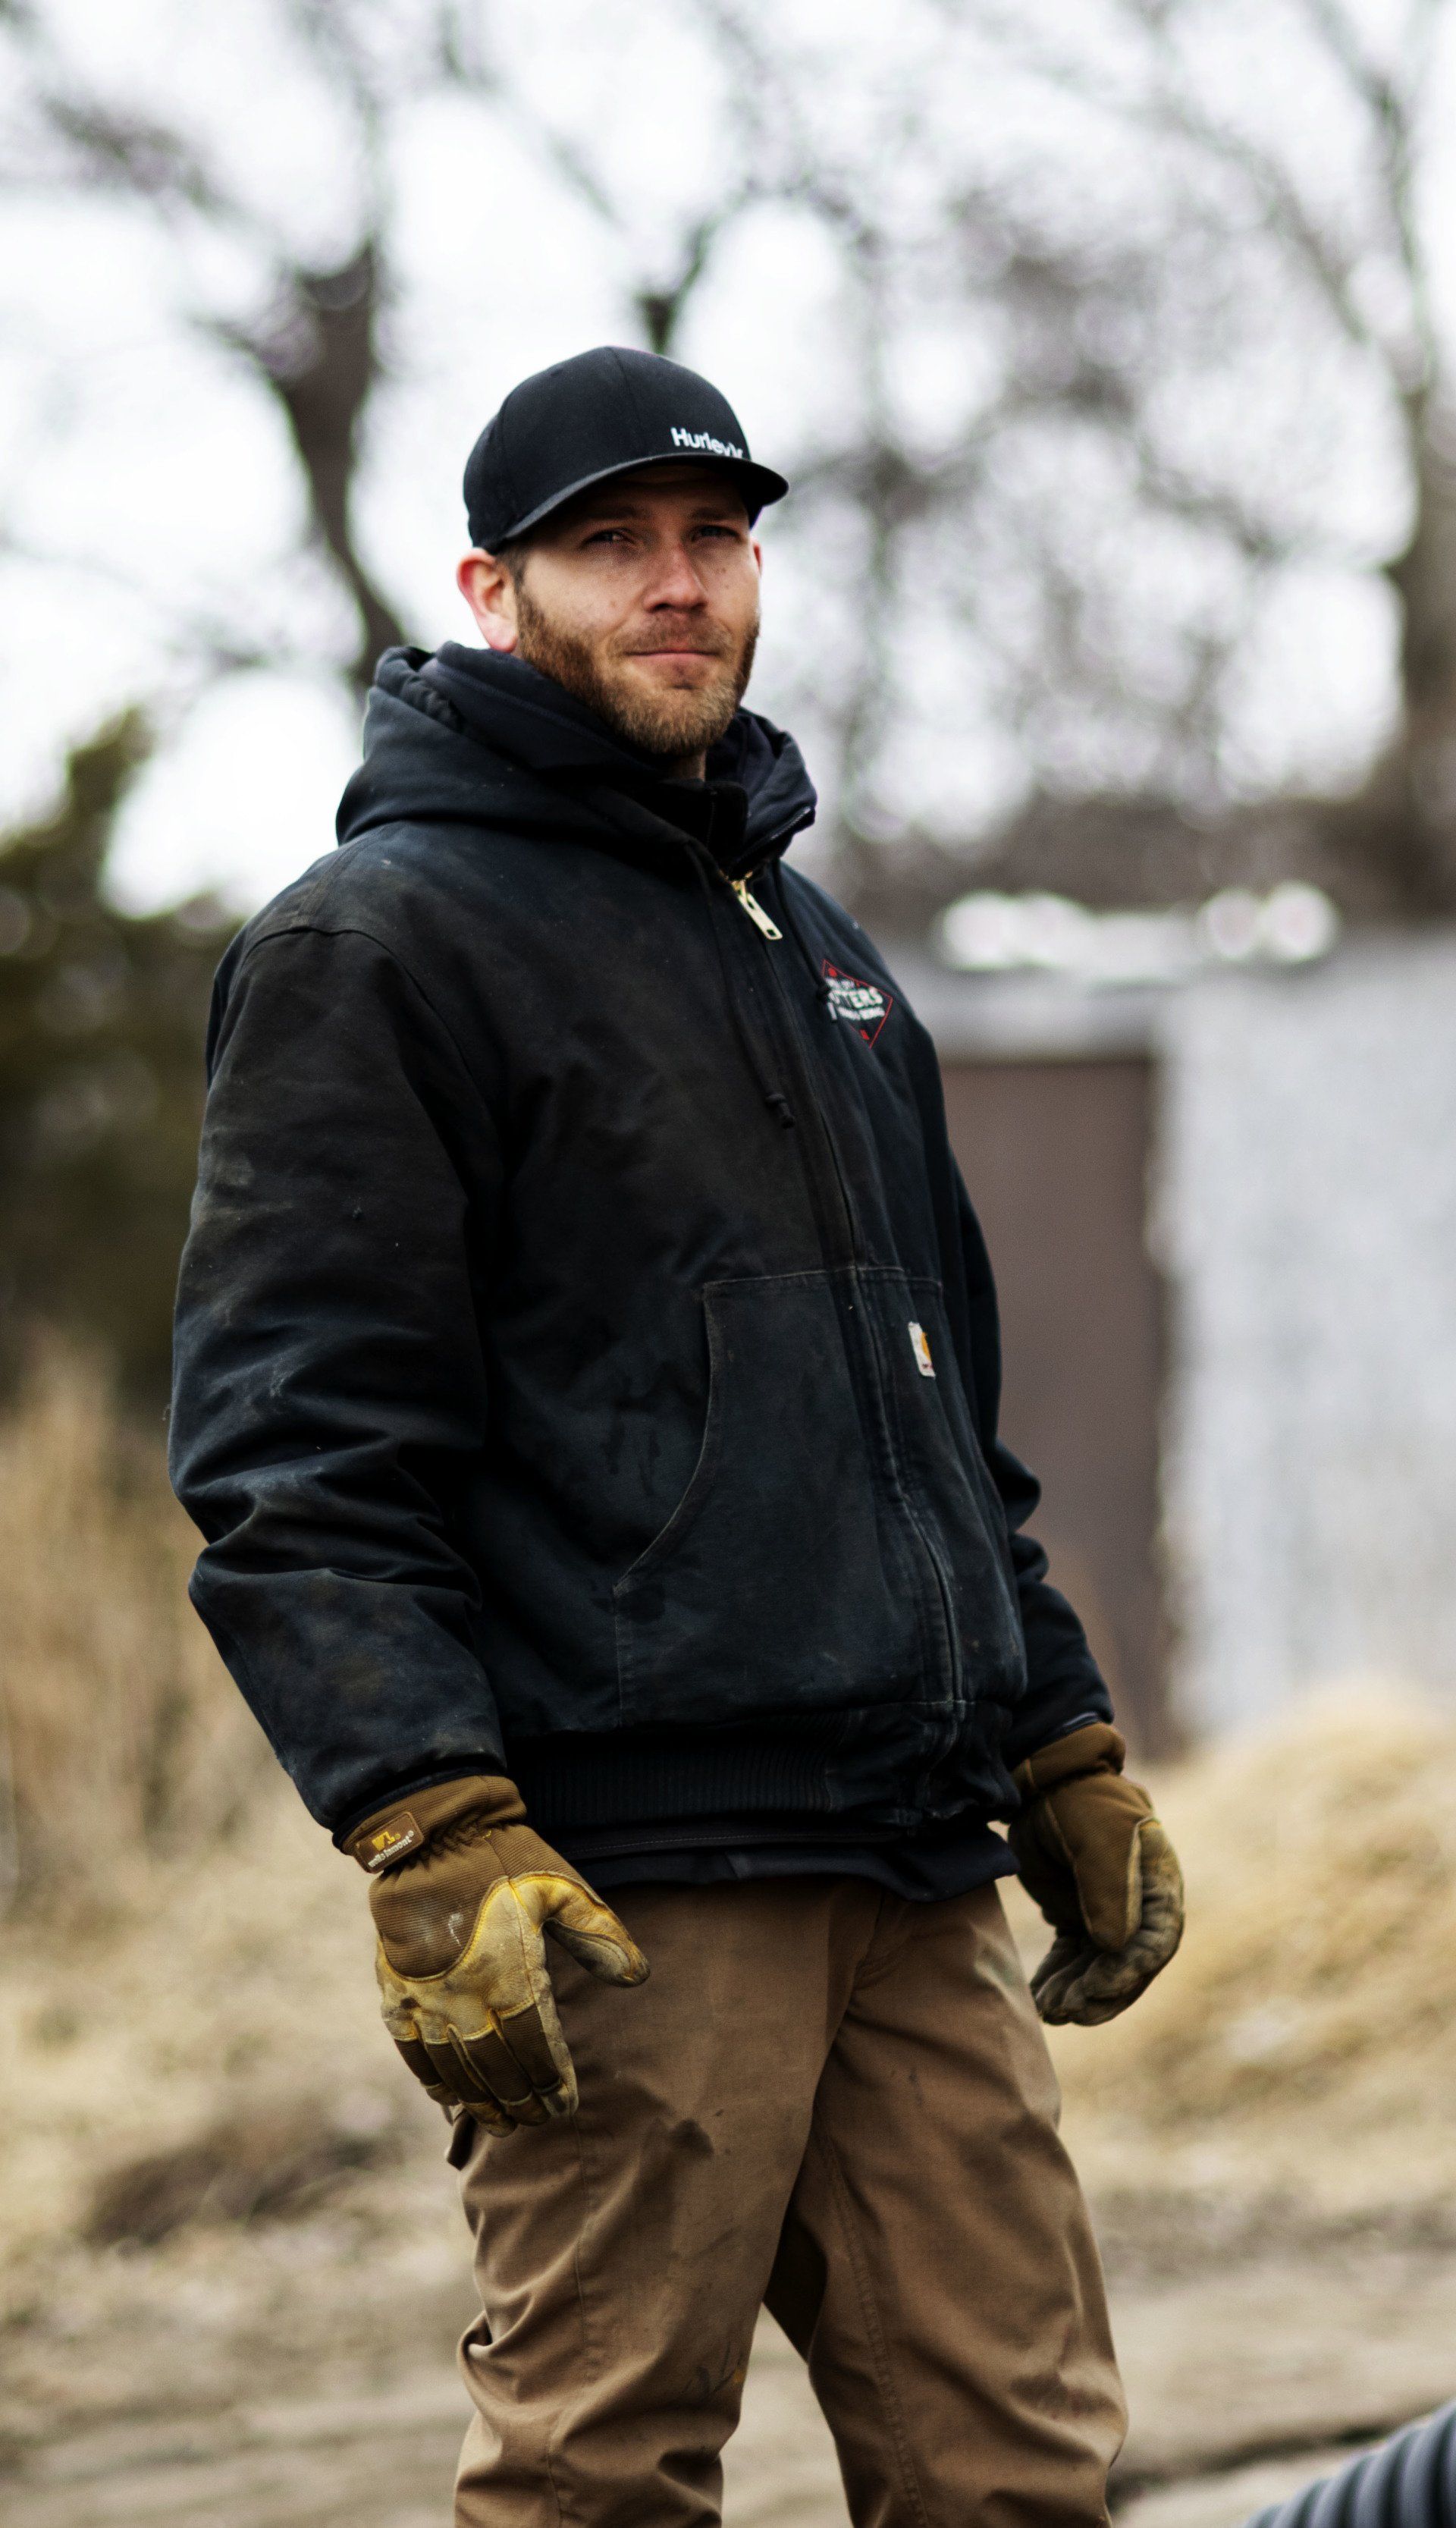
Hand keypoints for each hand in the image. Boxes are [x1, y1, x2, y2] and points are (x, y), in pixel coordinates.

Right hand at [344, 1775, 648, 2131]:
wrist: (430, 1834)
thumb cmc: (503, 1857)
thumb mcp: (561, 1888)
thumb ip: (599, 1935)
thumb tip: (638, 1978)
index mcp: (509, 1972)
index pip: (536, 2046)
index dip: (552, 2081)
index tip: (566, 2104)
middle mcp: (465, 1995)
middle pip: (497, 2068)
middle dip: (521, 2100)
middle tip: (538, 2121)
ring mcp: (426, 1997)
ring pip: (455, 2069)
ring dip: (479, 2101)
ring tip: (500, 2124)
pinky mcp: (396, 1990)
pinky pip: (412, 2049)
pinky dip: (431, 2079)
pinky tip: (447, 2098)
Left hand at [1008, 1723, 1183, 2026]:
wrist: (1048, 1782)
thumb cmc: (1081, 1802)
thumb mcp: (1098, 1838)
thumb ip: (1109, 1889)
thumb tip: (1115, 1946)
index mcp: (1159, 1887)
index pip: (1155, 1943)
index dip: (1129, 1972)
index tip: (1095, 1988)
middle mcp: (1140, 1909)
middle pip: (1128, 1967)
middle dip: (1100, 1994)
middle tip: (1068, 2011)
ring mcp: (1110, 1916)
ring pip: (1098, 1969)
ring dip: (1076, 1993)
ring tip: (1048, 2009)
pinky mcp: (1079, 1919)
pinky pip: (1073, 1959)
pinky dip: (1059, 1980)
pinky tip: (1038, 1998)